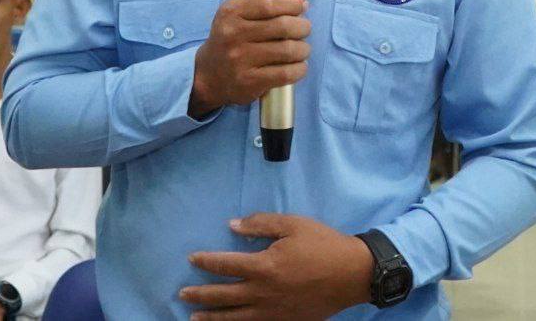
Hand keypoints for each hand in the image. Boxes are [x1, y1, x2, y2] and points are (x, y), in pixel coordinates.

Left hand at [181, 213, 373, 319]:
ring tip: (195, 318)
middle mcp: (263, 292)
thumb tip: (233, 226)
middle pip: (224, 295)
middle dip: (200, 295)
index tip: (192, 259)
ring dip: (213, 317)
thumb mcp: (293, 224)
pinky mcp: (285, 320)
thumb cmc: (323, 245)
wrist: (353, 274)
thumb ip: (261, 224)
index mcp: (264, 265)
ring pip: (236, 317)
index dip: (206, 262)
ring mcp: (273, 310)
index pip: (225, 265)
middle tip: (182, 295)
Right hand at [189, 0, 311, 116]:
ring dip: (304, 49)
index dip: (293, 4)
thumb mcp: (235, 7)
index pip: (270, 3)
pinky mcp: (250, 83)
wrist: (208, 75)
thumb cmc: (229, 35)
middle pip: (284, 27)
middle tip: (304, 28)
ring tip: (303, 48)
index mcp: (232, 13)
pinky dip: (299, 69)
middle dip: (303, 27)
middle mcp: (234, 35)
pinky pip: (286, 74)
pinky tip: (298, 65)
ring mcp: (241, 61)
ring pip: (289, 50)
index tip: (302, 6)